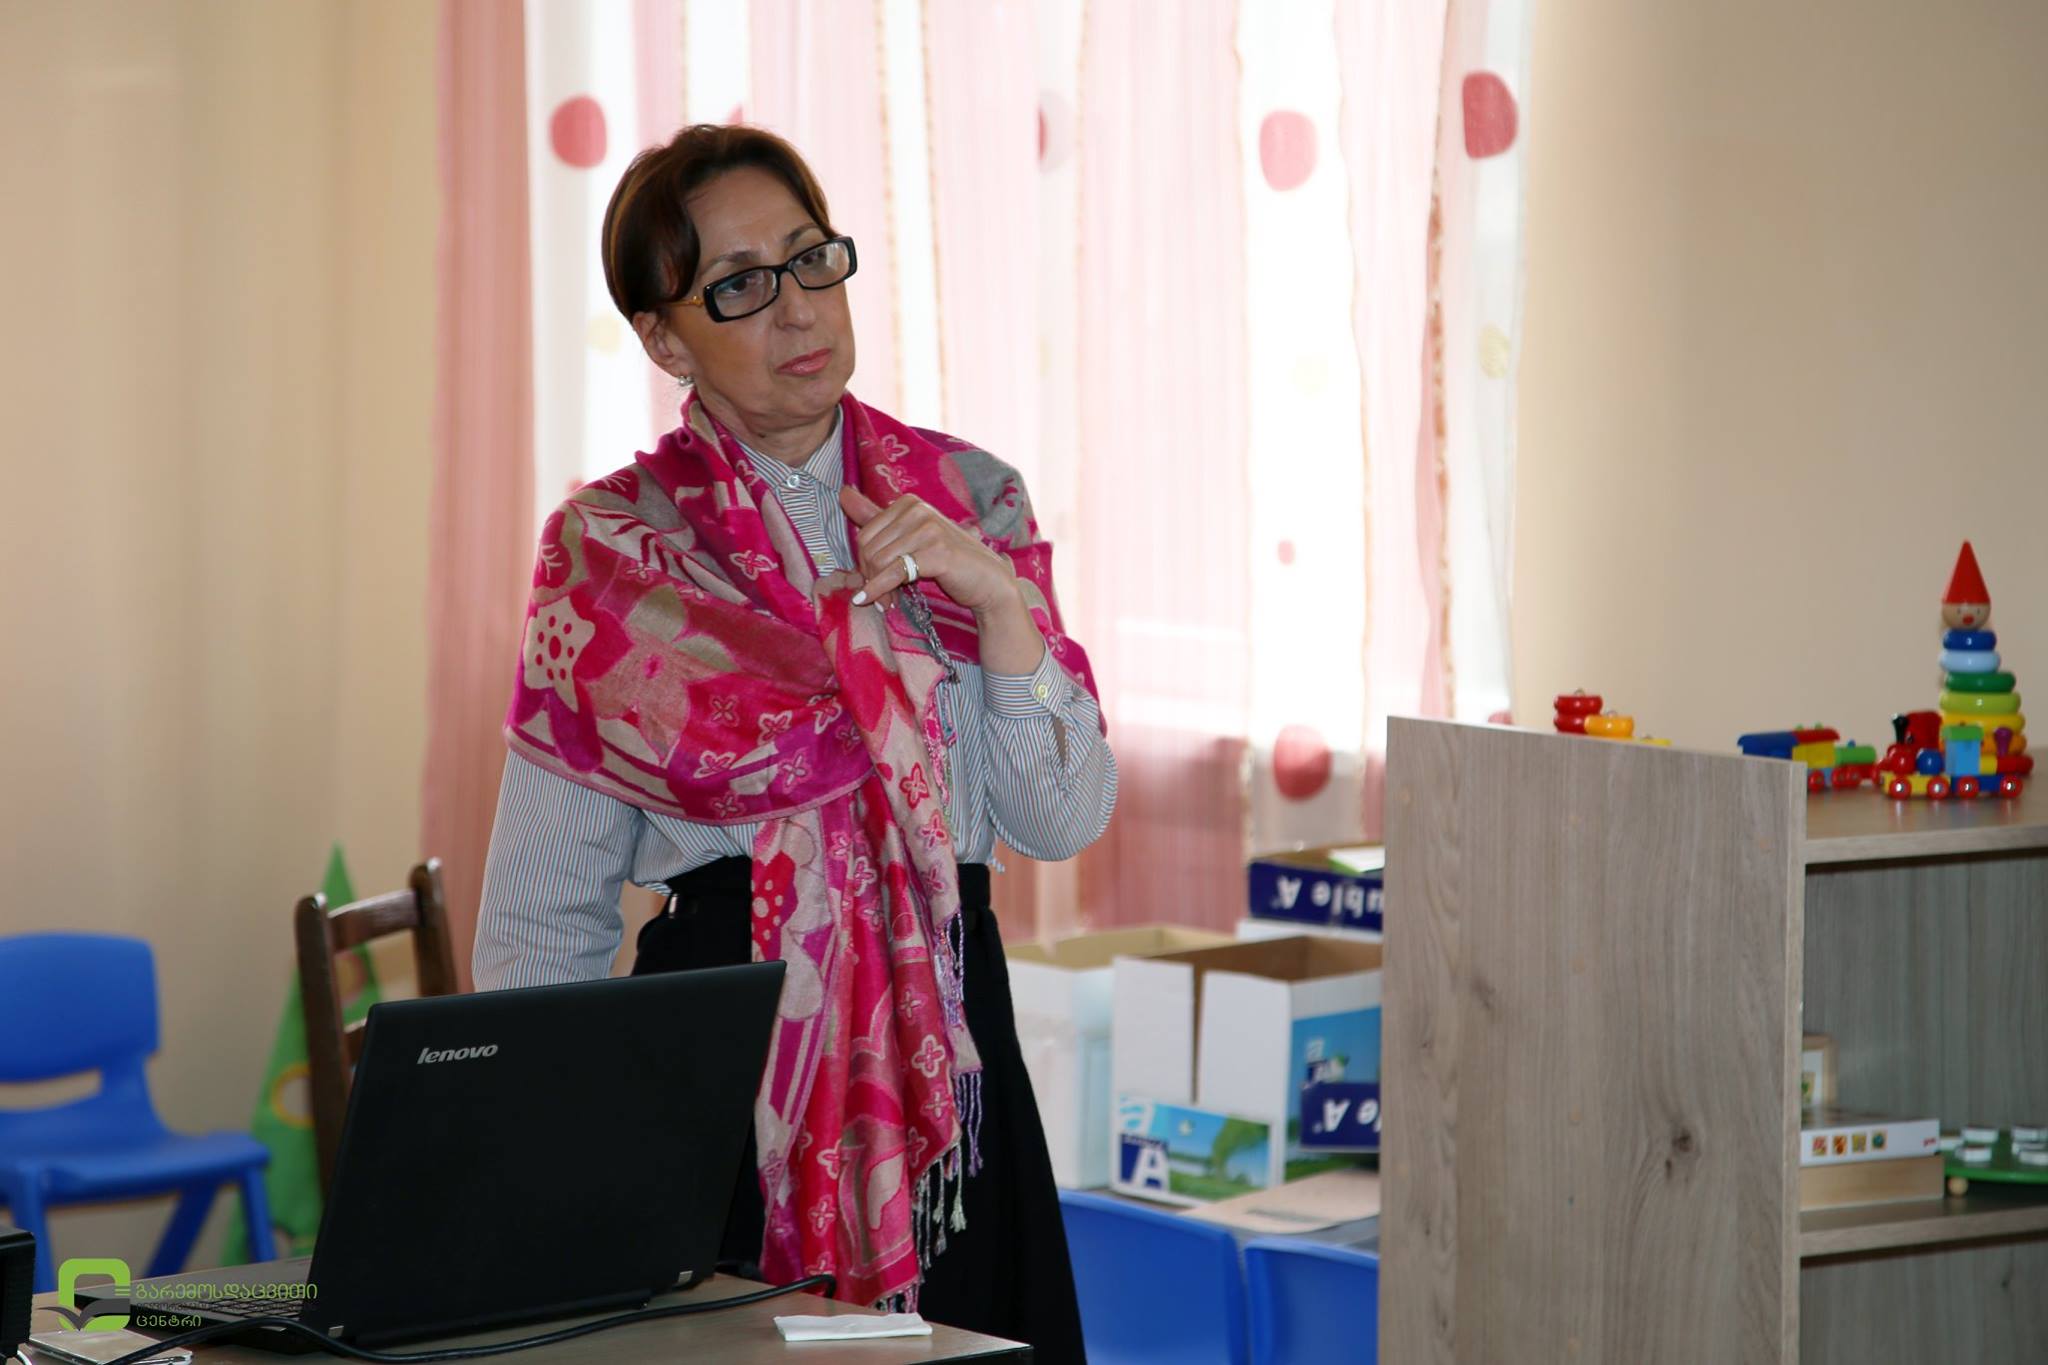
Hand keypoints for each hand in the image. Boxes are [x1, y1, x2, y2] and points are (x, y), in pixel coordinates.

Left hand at [838, 486, 1046, 675]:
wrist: (987, 582)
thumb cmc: (948, 561)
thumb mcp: (910, 538)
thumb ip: (875, 517)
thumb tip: (843, 493)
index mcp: (908, 503)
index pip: (865, 535)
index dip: (865, 564)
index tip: (875, 583)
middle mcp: (917, 509)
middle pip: (869, 548)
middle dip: (870, 577)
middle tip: (881, 597)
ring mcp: (928, 528)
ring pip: (879, 561)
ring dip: (879, 588)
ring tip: (889, 601)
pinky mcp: (936, 551)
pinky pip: (894, 572)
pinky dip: (881, 590)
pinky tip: (879, 602)